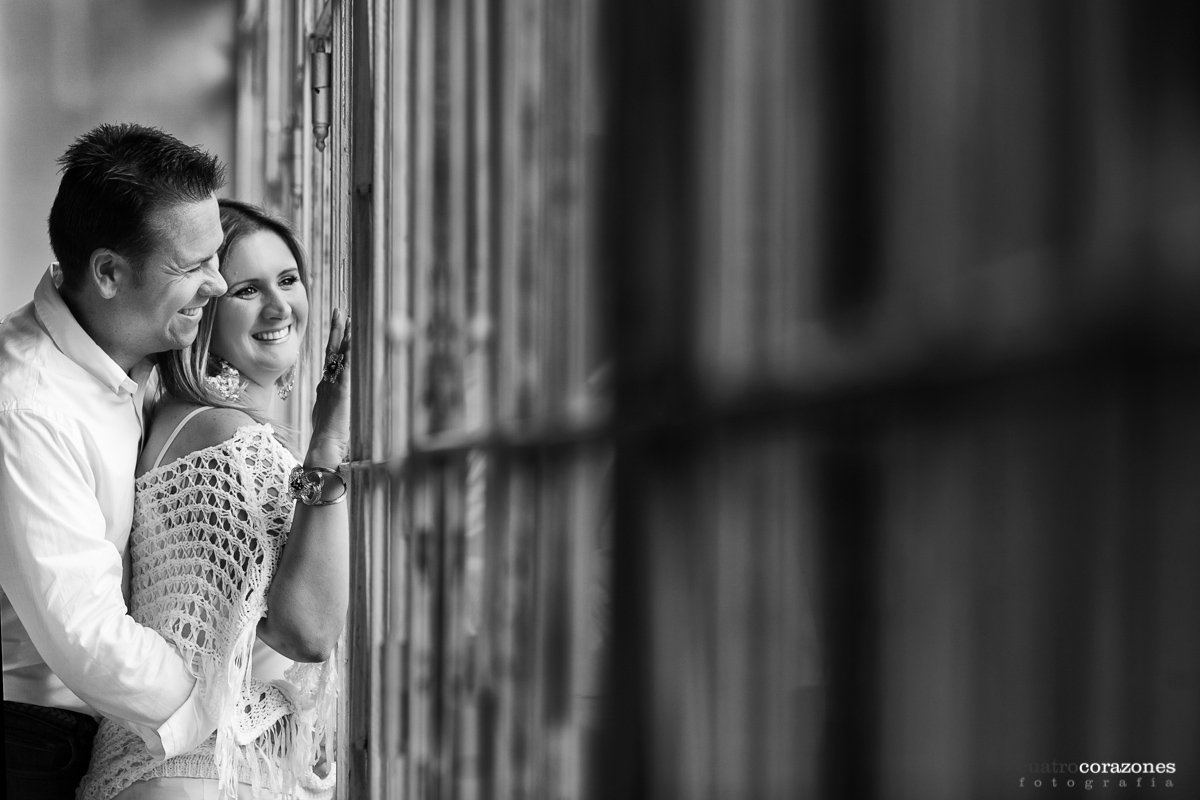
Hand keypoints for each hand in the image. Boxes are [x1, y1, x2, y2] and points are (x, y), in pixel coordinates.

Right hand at [306, 308, 350, 466]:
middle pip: (330, 351)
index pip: (330, 358)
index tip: (339, 323)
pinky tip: (352, 345)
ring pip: (337, 357)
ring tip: (348, 320)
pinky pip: (345, 371)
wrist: (323, 448)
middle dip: (335, 330)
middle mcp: (326, 383)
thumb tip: (336, 396)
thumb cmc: (327, 435)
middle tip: (339, 310)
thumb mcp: (330, 414)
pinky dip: (348, 357)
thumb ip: (333, 401)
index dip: (334, 340)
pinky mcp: (340, 394)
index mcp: (325, 386)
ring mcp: (331, 387)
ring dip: (343, 338)